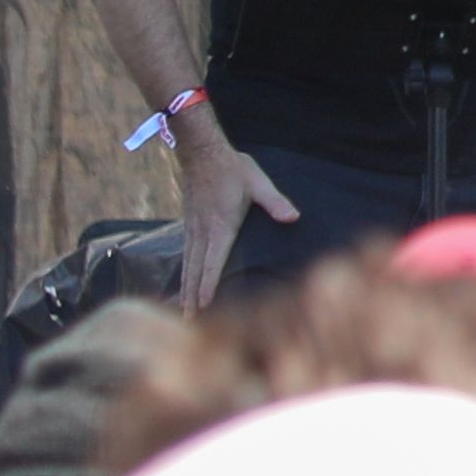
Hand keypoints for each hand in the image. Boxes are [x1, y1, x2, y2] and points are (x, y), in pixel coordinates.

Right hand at [171, 121, 292, 311]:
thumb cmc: (233, 169)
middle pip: (196, 270)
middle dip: (192, 297)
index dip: (209, 284)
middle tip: (188, 321)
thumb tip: (293, 217)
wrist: (202, 153)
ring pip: (188, 265)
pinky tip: (183, 285)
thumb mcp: (258, 182)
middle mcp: (203, 231)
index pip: (214, 261)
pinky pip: (185, 255)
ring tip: (182, 311)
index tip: (203, 305)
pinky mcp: (190, 225)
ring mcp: (193, 229)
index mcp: (221, 225)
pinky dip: (184, 273)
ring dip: (185, 289)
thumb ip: (275, 202)